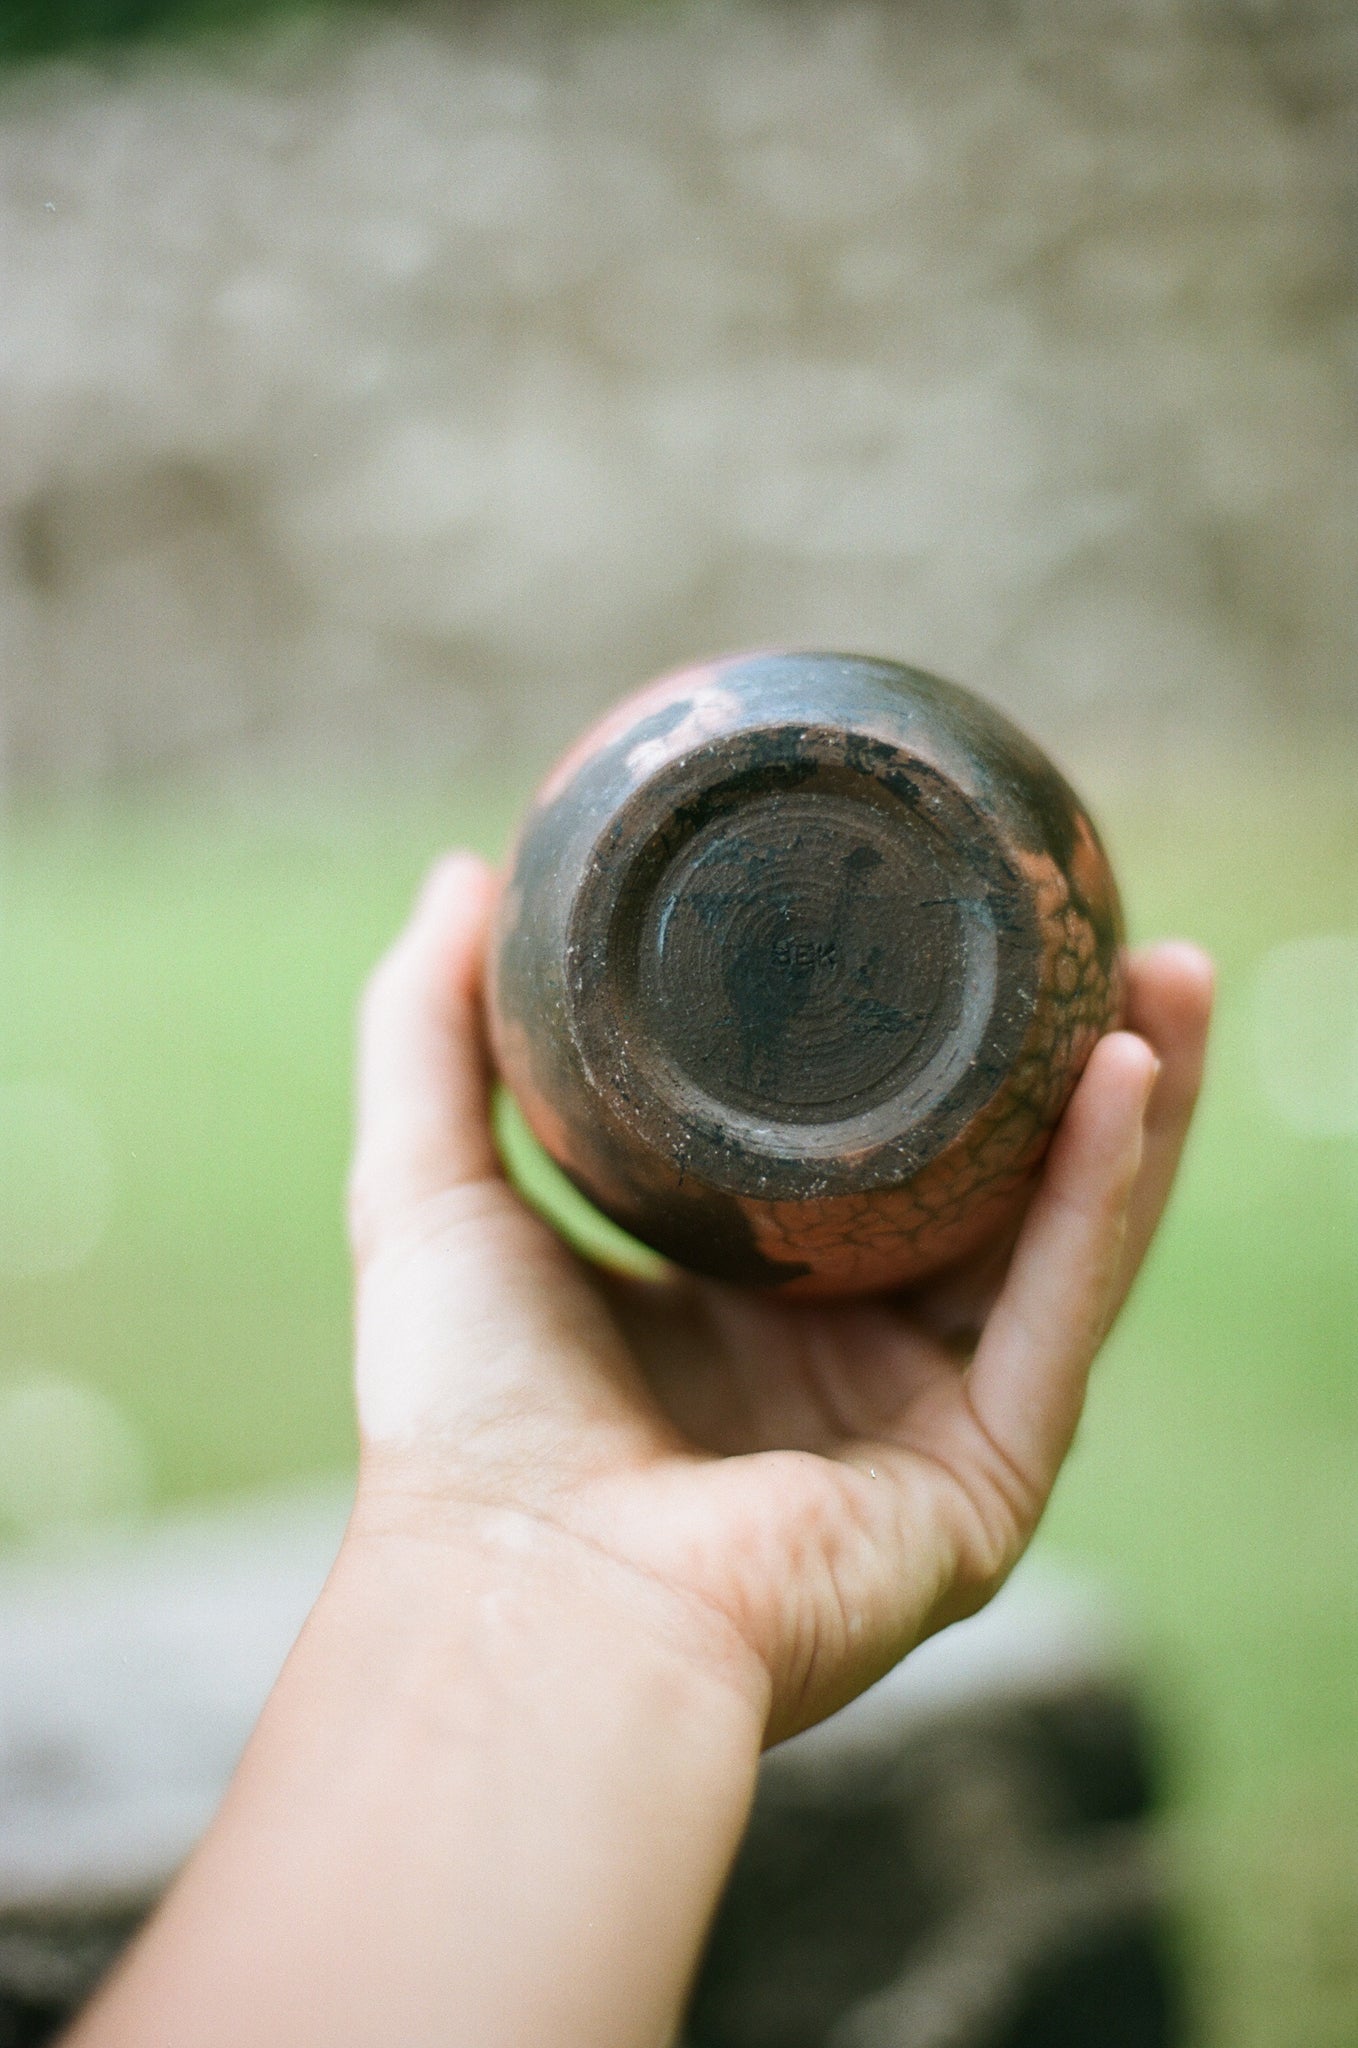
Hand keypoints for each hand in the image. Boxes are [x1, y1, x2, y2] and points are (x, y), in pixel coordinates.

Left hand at [348, 853, 1211, 1743]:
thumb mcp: (433, 1189)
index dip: (909, 1053)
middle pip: (986, 1193)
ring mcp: (921, 1429)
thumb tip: (460, 876)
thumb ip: (430, 1032)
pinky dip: (1099, 1200)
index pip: (858, 1164)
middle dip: (1053, 1066)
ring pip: (1058, 1246)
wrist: (519, 1596)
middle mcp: (842, 1370)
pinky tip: (1123, 1078)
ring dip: (1127, 1115)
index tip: (941, 928)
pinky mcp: (981, 1485)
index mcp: (736, 1313)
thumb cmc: (464, 1420)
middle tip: (1096, 936)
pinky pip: (1057, 1319)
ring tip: (1165, 975)